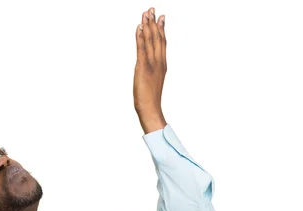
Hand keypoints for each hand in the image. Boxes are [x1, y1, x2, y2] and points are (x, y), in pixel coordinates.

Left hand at [134, 6, 166, 132]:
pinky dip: (140, 37)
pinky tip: (139, 28)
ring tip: (146, 13)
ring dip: (147, 26)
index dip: (162, 29)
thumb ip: (152, 71)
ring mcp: (152, 64)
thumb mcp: (153, 81)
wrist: (150, 109)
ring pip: (150, 41)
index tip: (161, 17)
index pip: (163, 43)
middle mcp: (159, 62)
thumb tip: (147, 66)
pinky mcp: (143, 67)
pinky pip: (141, 49)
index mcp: (162, 64)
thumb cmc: (150, 99)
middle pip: (157, 38)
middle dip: (154, 23)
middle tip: (152, 9)